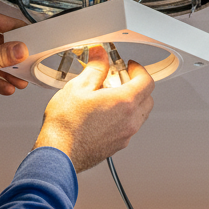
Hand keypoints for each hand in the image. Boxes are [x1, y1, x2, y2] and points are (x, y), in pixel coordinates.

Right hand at [33, 47, 154, 171]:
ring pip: (139, 114)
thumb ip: (95, 68)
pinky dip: (123, 117)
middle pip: (147, 98)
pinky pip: (129, 127)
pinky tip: (104, 113)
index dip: (139, 70)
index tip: (129, 66)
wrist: (60, 153)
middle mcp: (130, 121)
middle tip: (119, 79)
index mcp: (125, 103)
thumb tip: (100, 55)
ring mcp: (126, 135)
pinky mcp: (118, 145)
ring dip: (131, 102)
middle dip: (137, 85)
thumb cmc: (66, 125)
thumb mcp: (79, 87)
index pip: (147, 81)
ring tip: (108, 96)